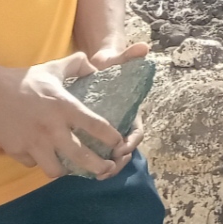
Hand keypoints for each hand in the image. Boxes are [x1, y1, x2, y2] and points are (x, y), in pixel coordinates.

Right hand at [0, 52, 125, 179]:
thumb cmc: (24, 79)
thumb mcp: (54, 67)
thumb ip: (78, 65)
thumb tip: (96, 65)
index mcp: (64, 107)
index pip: (95, 126)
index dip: (111, 138)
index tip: (119, 143)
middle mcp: (51, 128)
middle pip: (80, 156)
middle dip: (98, 167)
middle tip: (107, 169)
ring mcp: (32, 142)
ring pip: (55, 170)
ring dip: (65, 169)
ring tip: (72, 166)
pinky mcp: (16, 151)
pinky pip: (33, 164)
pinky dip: (39, 161)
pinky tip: (43, 154)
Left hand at [86, 41, 148, 177]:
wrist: (94, 71)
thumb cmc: (107, 67)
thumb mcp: (115, 61)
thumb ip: (128, 55)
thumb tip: (144, 47)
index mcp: (130, 112)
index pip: (137, 132)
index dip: (132, 142)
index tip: (122, 147)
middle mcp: (121, 126)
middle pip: (125, 151)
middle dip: (118, 162)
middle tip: (107, 169)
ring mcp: (107, 135)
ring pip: (110, 158)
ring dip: (105, 169)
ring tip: (95, 175)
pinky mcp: (92, 139)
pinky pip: (94, 156)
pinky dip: (89, 166)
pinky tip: (79, 171)